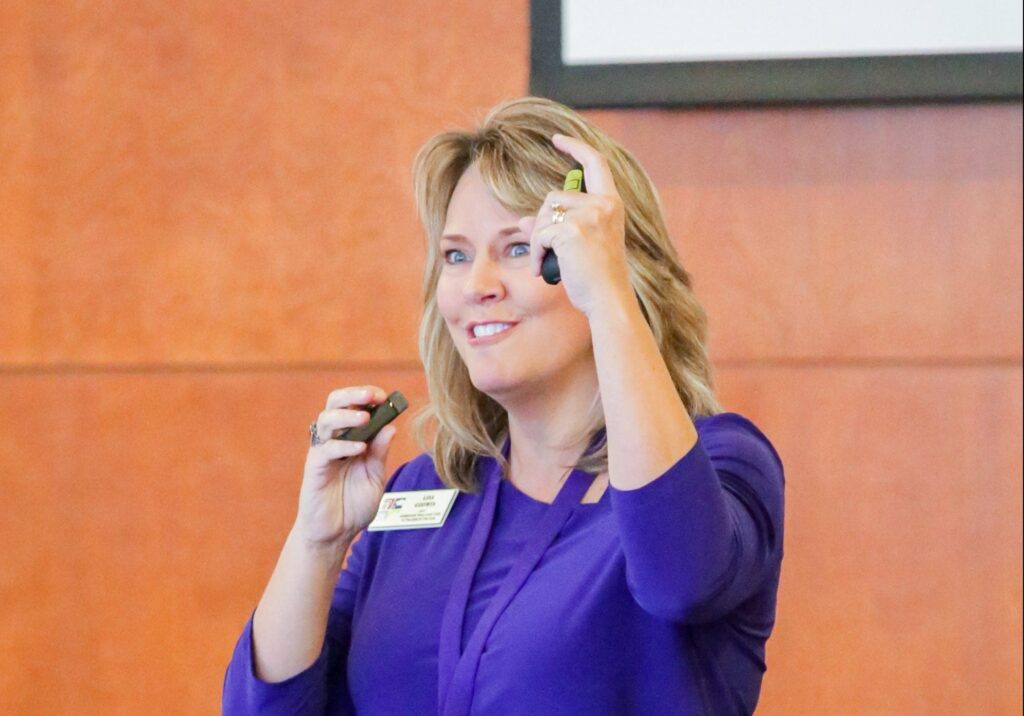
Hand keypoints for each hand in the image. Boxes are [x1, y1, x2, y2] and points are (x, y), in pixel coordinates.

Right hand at [295, 385, 396, 551]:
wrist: (336, 534)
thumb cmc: (355, 505)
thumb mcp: (375, 477)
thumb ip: (380, 453)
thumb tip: (391, 426)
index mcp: (351, 437)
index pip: (354, 405)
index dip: (367, 396)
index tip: (386, 396)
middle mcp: (335, 439)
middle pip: (335, 403)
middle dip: (353, 395)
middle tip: (374, 396)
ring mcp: (323, 452)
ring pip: (326, 420)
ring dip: (346, 415)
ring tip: (365, 418)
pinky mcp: (314, 468)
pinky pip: (325, 450)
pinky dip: (343, 445)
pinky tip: (360, 448)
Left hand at [518, 134, 633, 318]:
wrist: (608, 300)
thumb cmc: (596, 278)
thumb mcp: (577, 247)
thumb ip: (555, 227)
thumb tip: (523, 220)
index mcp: (611, 204)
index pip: (595, 163)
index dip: (575, 147)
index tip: (557, 139)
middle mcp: (603, 205)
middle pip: (553, 196)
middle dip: (541, 223)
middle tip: (544, 251)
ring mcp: (589, 216)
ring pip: (542, 215)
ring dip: (537, 240)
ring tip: (545, 262)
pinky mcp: (571, 230)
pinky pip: (539, 234)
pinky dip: (535, 253)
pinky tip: (542, 268)